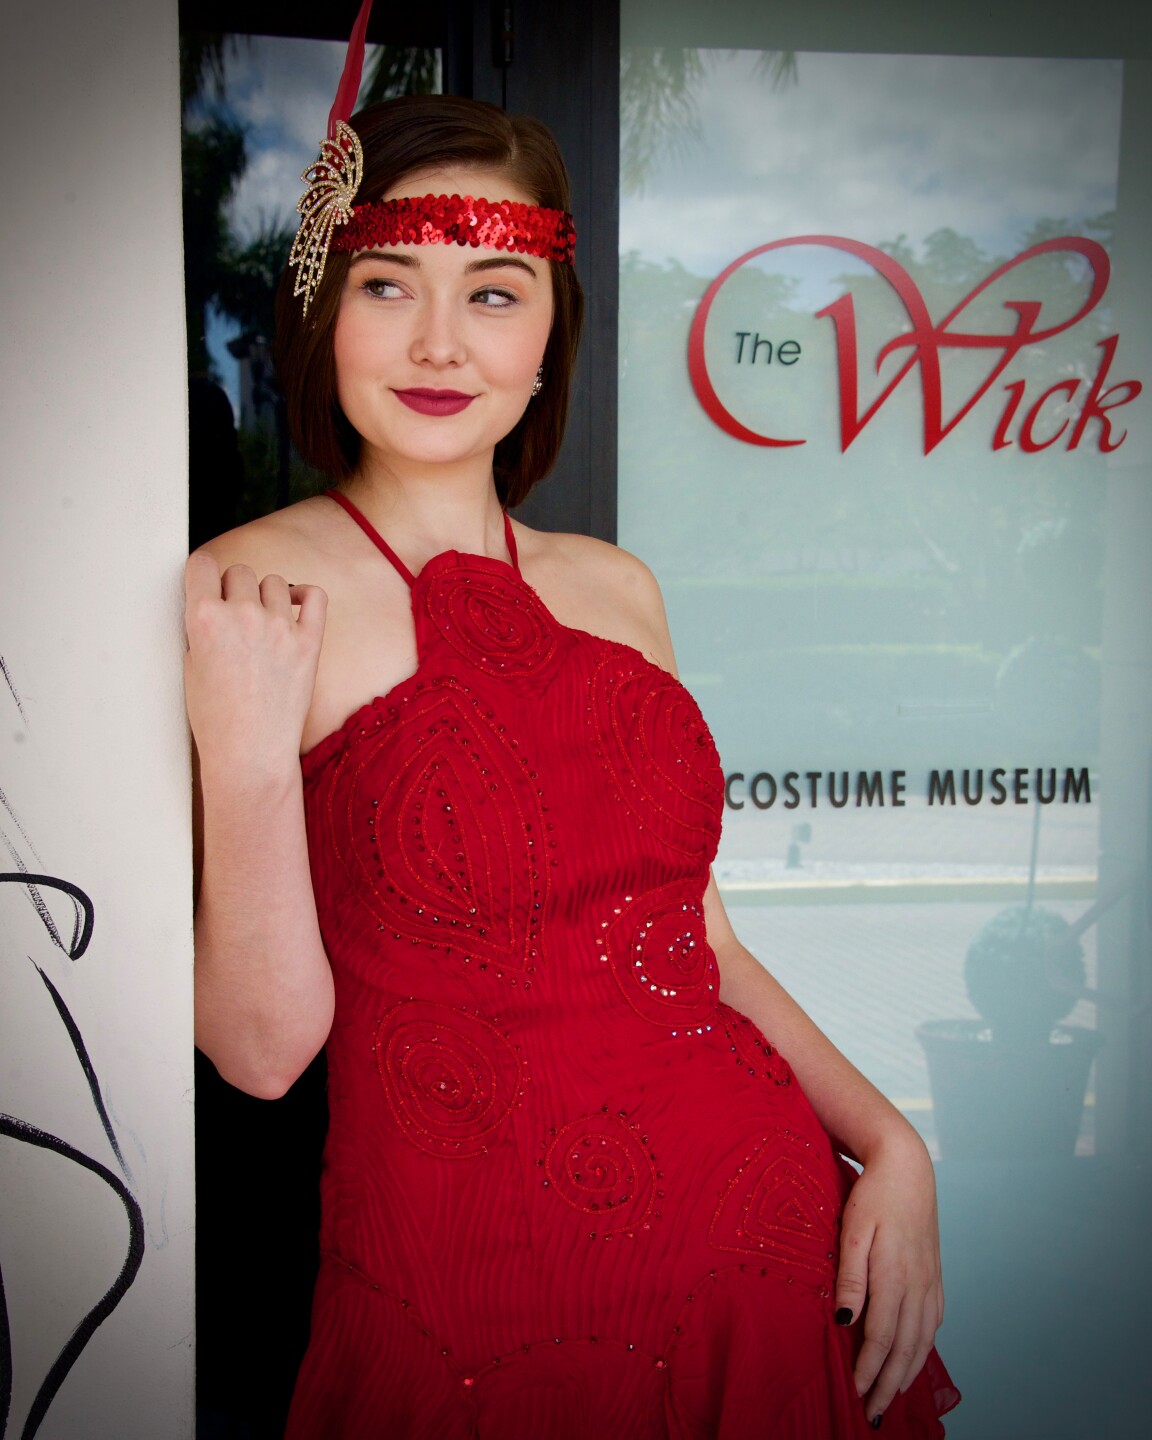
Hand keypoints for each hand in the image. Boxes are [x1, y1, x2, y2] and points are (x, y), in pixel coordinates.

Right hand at [184, 551, 327, 778]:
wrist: (250, 753)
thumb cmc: (215, 718)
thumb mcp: (190, 665)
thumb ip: (201, 625)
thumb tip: (213, 600)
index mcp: (205, 619)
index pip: (202, 564)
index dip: (202, 574)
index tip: (206, 583)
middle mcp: (243, 616)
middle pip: (239, 571)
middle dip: (233, 589)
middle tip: (233, 616)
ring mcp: (280, 628)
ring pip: (273, 582)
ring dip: (264, 596)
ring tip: (260, 623)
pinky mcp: (309, 643)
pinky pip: (314, 596)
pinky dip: (305, 596)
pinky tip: (294, 606)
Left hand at [834, 1126, 942, 1424]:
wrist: (907, 1166)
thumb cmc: (873, 1194)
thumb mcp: (852, 1229)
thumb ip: (850, 1276)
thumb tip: (844, 1321)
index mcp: (896, 1275)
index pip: (881, 1338)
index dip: (868, 1370)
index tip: (855, 1394)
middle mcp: (918, 1284)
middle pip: (905, 1349)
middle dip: (889, 1386)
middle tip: (873, 1415)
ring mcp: (930, 1281)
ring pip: (922, 1340)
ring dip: (908, 1373)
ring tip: (892, 1397)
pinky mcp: (935, 1275)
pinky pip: (932, 1323)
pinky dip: (923, 1348)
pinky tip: (914, 1357)